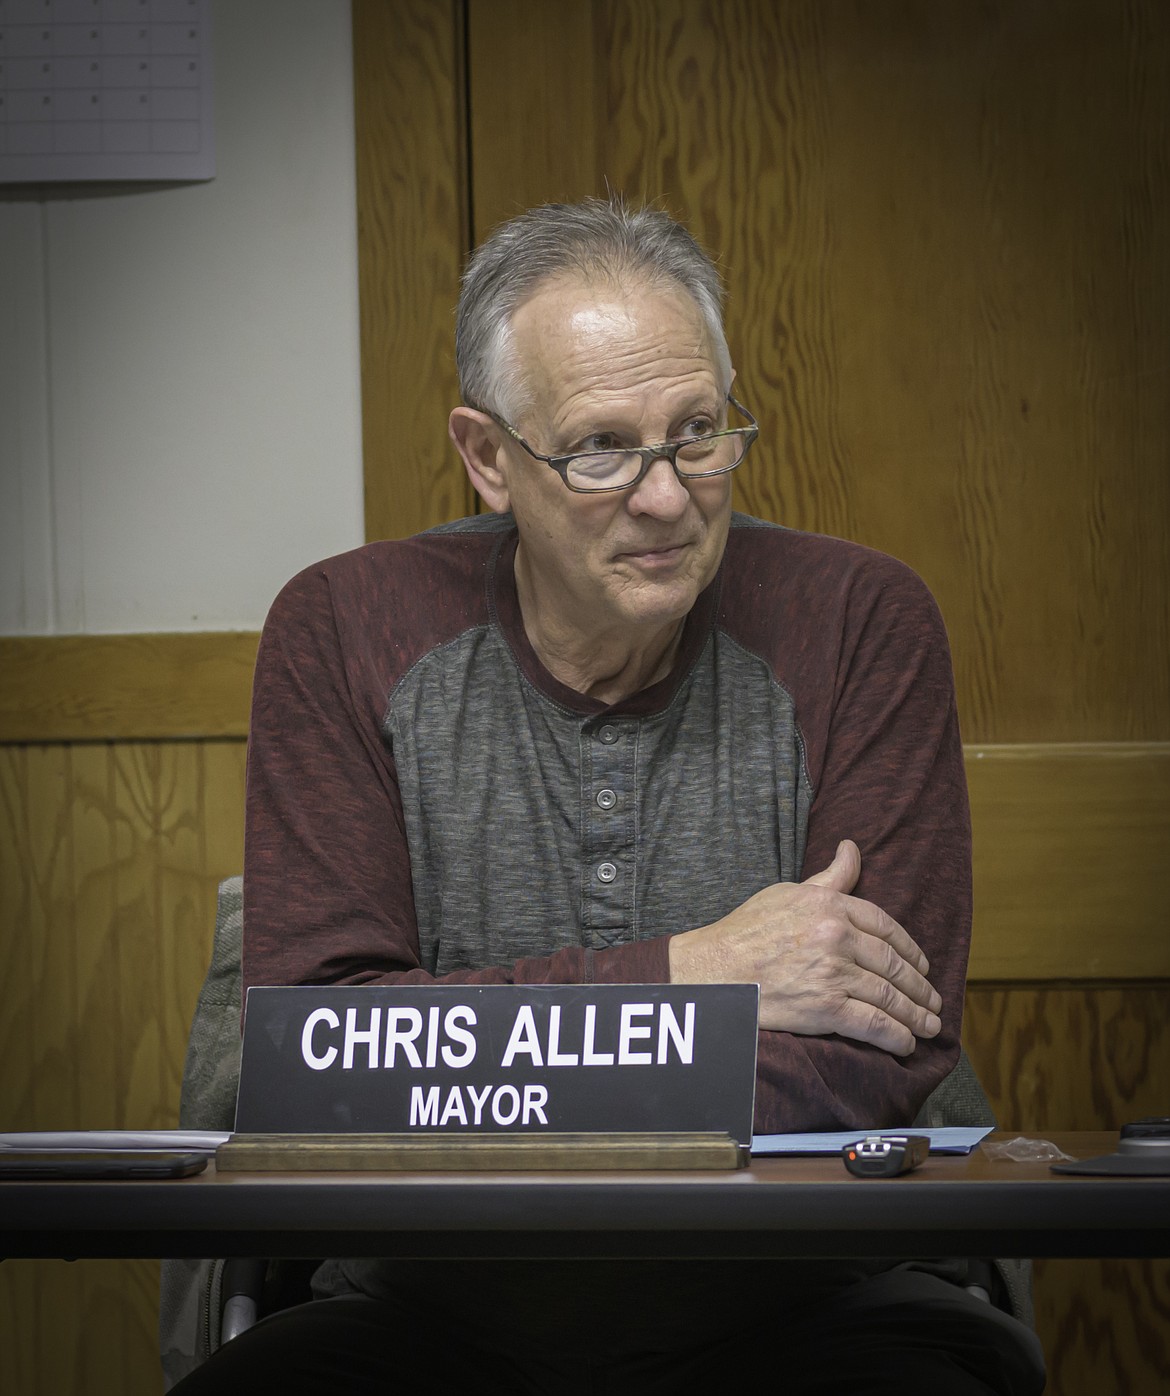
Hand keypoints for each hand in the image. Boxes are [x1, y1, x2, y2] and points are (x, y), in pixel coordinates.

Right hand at [667, 840, 942, 1055]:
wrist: (714, 970)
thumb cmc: (746, 930)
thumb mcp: (789, 893)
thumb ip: (829, 878)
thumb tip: (851, 848)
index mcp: (830, 905)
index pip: (885, 926)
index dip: (910, 948)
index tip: (922, 965)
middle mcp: (837, 936)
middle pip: (893, 964)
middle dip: (919, 987)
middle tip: (933, 1001)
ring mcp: (833, 973)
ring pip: (889, 996)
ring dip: (915, 1015)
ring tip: (929, 1025)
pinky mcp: (825, 1008)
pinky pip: (873, 1024)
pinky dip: (896, 1036)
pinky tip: (906, 1043)